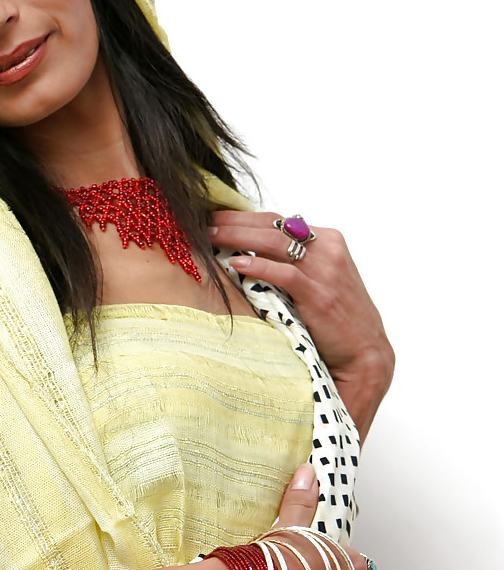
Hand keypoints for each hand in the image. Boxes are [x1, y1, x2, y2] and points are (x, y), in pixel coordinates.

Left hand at [209, 210, 394, 440]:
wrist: (365, 353)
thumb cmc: (336, 319)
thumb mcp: (319, 280)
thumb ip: (293, 262)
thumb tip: (249, 252)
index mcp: (328, 240)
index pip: (278, 221)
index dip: (244, 216)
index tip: (215, 216)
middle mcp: (328, 249)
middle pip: (273, 226)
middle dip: (234, 221)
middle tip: (204, 221)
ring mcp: (326, 270)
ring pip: (275, 243)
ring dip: (238, 236)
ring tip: (210, 236)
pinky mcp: (320, 294)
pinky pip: (285, 273)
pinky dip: (259, 265)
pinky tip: (236, 263)